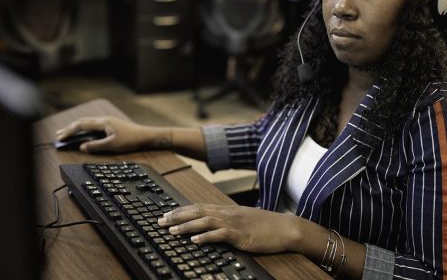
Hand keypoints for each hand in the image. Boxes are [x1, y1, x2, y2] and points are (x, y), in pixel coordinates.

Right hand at [56, 116, 156, 152]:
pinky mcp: (111, 124)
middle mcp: (104, 119)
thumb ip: (95, 146)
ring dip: (76, 127)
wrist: (145, 135)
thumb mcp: (112, 145)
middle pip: (82, 122)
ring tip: (67, 132)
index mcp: (103, 122)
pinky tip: (83, 132)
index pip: (81, 125)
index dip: (69, 131)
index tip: (60, 138)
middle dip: (69, 128)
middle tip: (58, 134)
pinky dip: (85, 128)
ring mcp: (107, 121)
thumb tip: (82, 147)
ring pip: (88, 122)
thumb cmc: (130, 140)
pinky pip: (93, 125)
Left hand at [157, 204, 300, 253]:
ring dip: (186, 226)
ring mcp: (234, 223)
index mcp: (228, 210)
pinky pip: (220, 234)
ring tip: (171, 230)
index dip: (182, 210)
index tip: (167, 214)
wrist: (286, 228)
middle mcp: (228, 213)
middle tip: (160, 220)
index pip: (200, 206)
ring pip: (205, 221)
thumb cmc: (267, 226)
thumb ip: (229, 221)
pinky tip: (194, 241)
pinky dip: (205, 237)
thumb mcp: (244, 220)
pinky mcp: (240, 235)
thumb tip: (214, 225)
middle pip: (198, 211)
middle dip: (177, 216)